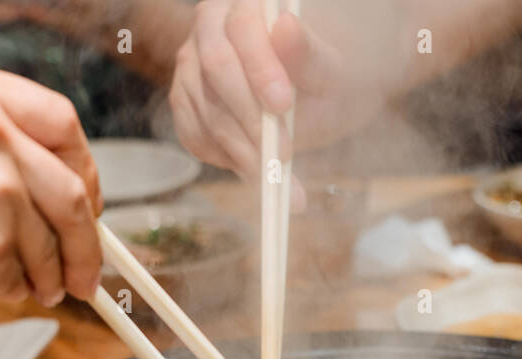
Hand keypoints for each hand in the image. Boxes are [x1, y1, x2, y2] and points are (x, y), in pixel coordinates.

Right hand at [0, 54, 102, 310]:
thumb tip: (33, 172)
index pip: (61, 123)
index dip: (83, 169)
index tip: (86, 202)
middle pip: (73, 192)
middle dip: (86, 241)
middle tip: (85, 270)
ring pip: (47, 243)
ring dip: (45, 274)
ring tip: (26, 287)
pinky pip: (17, 276)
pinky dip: (7, 289)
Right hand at [169, 0, 376, 184]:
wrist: (322, 99)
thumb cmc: (332, 77)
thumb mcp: (334, 71)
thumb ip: (311, 54)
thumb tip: (285, 27)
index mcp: (248, 3)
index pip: (243, 28)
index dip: (259, 68)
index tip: (283, 104)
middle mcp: (211, 26)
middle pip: (216, 69)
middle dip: (251, 118)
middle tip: (284, 155)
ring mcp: (192, 65)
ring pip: (206, 110)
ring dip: (243, 150)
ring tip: (279, 178)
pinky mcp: (187, 102)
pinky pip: (195, 135)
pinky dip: (226, 159)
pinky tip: (257, 171)